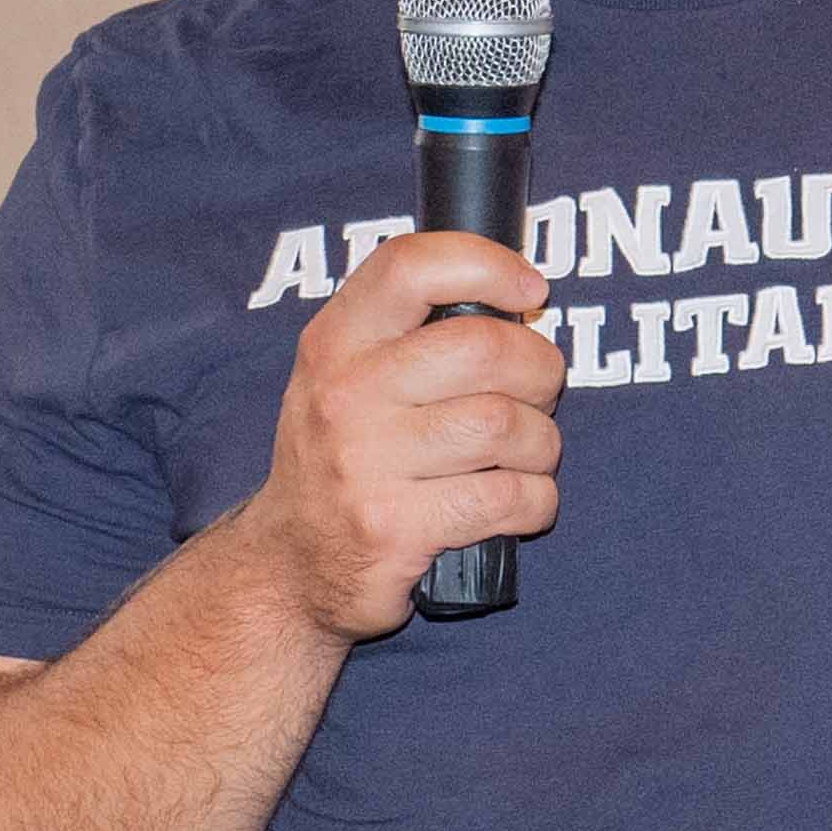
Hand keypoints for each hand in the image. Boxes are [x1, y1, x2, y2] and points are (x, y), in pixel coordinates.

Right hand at [241, 231, 565, 640]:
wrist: (290, 565)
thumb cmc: (344, 458)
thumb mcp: (345, 377)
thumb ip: (410, 332)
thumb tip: (516, 298)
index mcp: (334, 343)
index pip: (410, 267)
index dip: (486, 265)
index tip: (530, 290)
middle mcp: (343, 395)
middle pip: (483, 348)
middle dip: (539, 371)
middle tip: (537, 396)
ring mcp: (365, 464)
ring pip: (504, 426)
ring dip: (541, 444)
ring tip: (527, 456)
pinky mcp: (395, 528)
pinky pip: (508, 498)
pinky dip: (537, 501)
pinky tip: (521, 504)